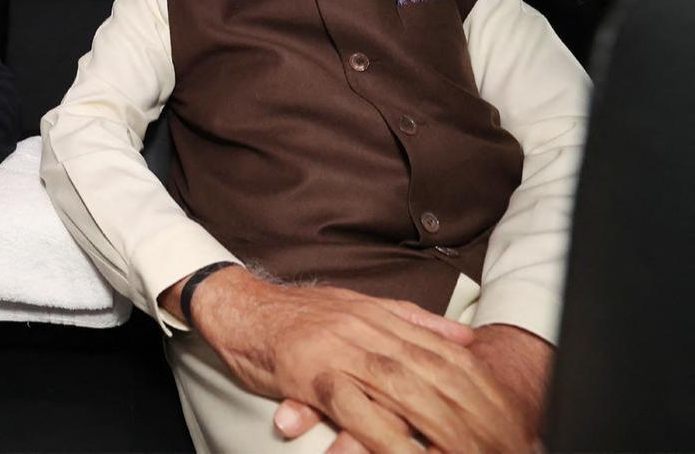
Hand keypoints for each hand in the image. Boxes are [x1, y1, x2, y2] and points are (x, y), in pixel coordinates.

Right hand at [273, 325, 549, 451]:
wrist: (238, 307)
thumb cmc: (294, 316)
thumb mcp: (358, 307)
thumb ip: (412, 321)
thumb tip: (463, 337)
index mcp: (382, 315)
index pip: (444, 351)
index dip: (480, 385)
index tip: (508, 415)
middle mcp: (366, 329)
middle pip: (431, 371)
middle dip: (470, 411)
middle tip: (501, 442)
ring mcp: (338, 349)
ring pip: (399, 387)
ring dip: (437, 424)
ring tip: (465, 450)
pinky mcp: (309, 371)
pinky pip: (353, 407)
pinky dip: (383, 433)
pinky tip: (405, 452)